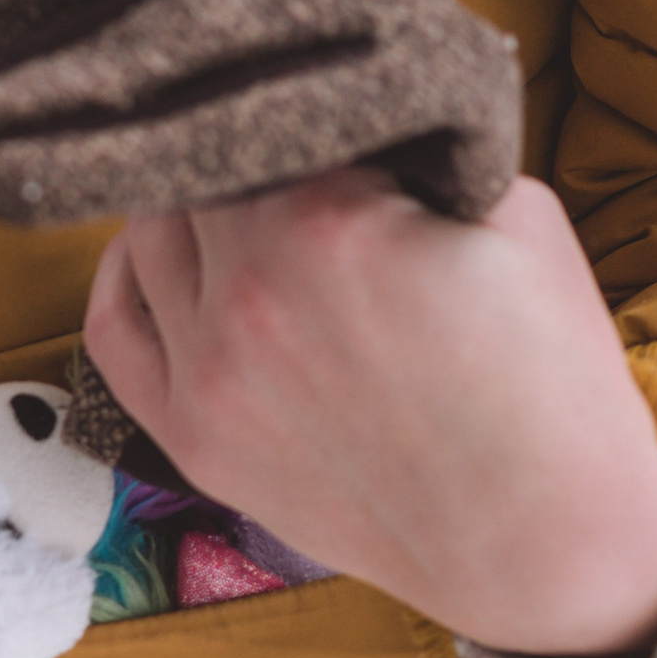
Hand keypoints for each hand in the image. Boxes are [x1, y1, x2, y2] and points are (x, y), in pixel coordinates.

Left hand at [84, 169, 656, 654]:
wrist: (538, 535)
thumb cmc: (545, 379)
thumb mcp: (513, 215)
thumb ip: (412, 153)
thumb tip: (348, 137)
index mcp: (326, 216)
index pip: (272, 122)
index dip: (311, 129)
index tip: (344, 152)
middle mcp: (247, 289)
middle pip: (202, 176)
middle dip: (250, 170)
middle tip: (300, 191)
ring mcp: (208, 370)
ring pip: (148, 239)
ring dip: (189, 216)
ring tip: (243, 221)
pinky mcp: (191, 437)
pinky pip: (111, 333)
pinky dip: (122, 282)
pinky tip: (158, 263)